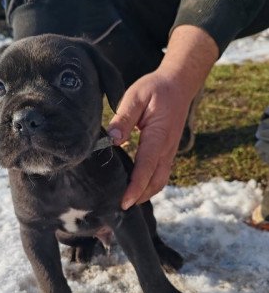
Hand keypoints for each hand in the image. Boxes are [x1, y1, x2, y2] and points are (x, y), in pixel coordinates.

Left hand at [107, 25, 218, 209]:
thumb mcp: (136, 96)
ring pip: (160, 181)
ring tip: (126, 201)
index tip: (123, 202)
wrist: (179, 84)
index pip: (146, 167)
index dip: (135, 187)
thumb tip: (112, 139)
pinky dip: (149, 185)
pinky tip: (135, 187)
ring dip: (145, 194)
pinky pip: (160, 174)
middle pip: (155, 182)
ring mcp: (170, 152)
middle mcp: (166, 148)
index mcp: (158, 136)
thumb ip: (124, 118)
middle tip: (119, 207)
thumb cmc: (156, 89)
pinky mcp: (168, 152)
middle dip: (139, 197)